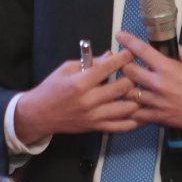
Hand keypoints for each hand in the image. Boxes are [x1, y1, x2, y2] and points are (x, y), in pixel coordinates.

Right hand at [13, 49, 139, 144]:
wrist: (40, 114)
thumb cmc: (52, 87)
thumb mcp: (66, 68)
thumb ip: (89, 62)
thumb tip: (110, 55)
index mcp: (80, 82)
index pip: (107, 67)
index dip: (123, 58)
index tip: (131, 53)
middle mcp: (89, 100)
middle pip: (122, 87)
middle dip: (133, 77)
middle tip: (138, 72)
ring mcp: (94, 116)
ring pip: (127, 108)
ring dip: (137, 98)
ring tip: (141, 90)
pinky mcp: (97, 128)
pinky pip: (121, 127)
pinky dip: (134, 121)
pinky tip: (141, 113)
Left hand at [115, 31, 181, 134]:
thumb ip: (179, 52)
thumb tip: (164, 45)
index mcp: (168, 68)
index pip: (143, 51)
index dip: (128, 41)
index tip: (120, 35)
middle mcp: (159, 84)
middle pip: (128, 72)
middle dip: (123, 66)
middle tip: (123, 64)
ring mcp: (157, 102)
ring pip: (128, 94)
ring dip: (124, 88)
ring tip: (123, 85)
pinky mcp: (158, 117)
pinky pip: (136, 114)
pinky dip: (130, 109)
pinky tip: (128, 105)